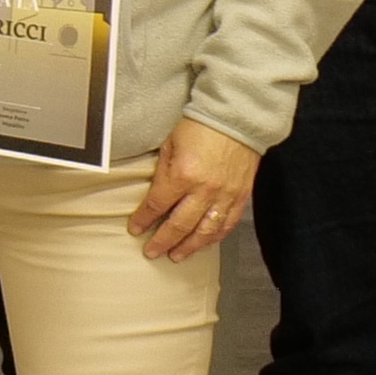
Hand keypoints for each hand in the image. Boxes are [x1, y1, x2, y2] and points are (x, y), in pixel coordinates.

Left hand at [130, 116, 257, 263]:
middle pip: (180, 225)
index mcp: (182, 175)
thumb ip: (162, 173)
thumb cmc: (199, 128)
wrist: (235, 119)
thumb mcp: (170, 145)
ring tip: (176, 256)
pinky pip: (227, 224)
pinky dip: (215, 237)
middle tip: (152, 253)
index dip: (143, 220)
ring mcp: (224, 195)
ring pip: (205, 231)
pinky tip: (204, 244)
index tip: (135, 230)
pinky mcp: (240, 196)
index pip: (157, 205)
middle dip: (163, 241)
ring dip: (189, 247)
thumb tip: (155, 197)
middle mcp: (204, 190)